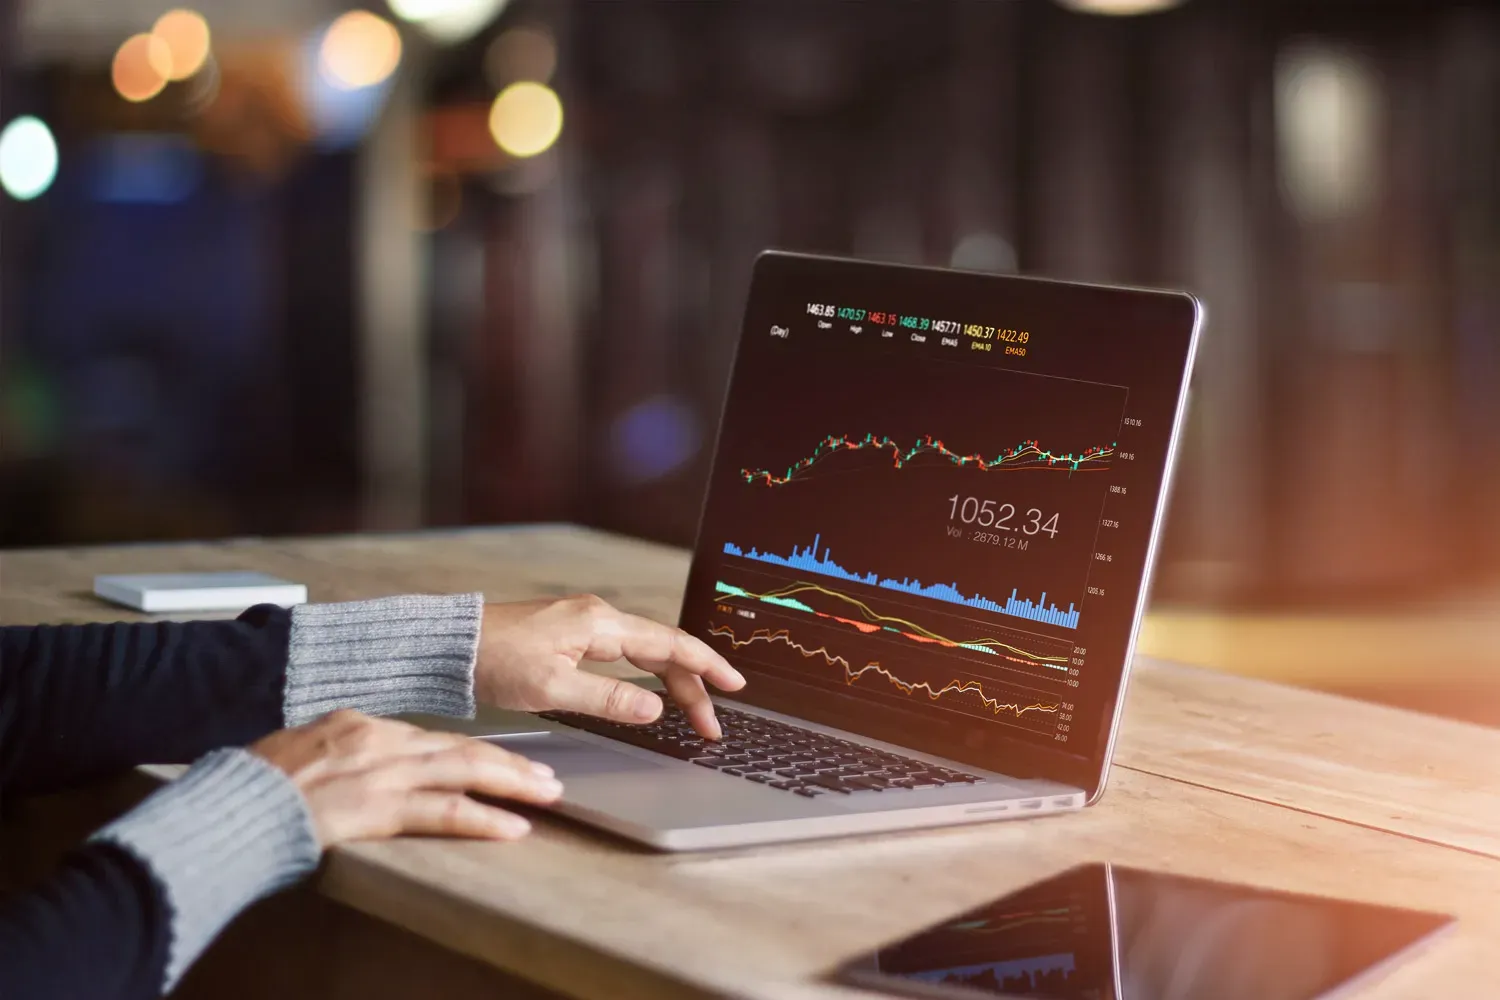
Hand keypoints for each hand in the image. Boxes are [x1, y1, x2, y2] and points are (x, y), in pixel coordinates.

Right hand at [251, 710, 562, 847]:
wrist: (228, 803)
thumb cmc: (251, 784)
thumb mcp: (301, 750)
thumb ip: (341, 753)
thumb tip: (361, 766)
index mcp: (357, 722)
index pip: (429, 737)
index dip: (469, 751)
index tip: (498, 761)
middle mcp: (377, 739)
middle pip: (459, 748)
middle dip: (509, 763)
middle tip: (546, 776)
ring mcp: (380, 771)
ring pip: (465, 771)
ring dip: (512, 783)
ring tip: (546, 794)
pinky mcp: (377, 806)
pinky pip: (444, 811)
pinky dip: (483, 818)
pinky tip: (512, 827)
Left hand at [475, 594, 745, 738]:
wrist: (448, 645)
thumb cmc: (492, 662)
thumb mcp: (552, 689)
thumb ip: (608, 699)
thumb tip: (656, 709)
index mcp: (600, 624)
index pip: (670, 644)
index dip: (706, 666)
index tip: (735, 685)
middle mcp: (598, 616)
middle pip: (663, 649)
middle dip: (692, 686)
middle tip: (711, 725)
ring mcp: (585, 622)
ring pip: (645, 651)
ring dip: (672, 681)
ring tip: (692, 711)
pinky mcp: (570, 633)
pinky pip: (625, 651)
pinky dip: (648, 672)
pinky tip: (652, 690)